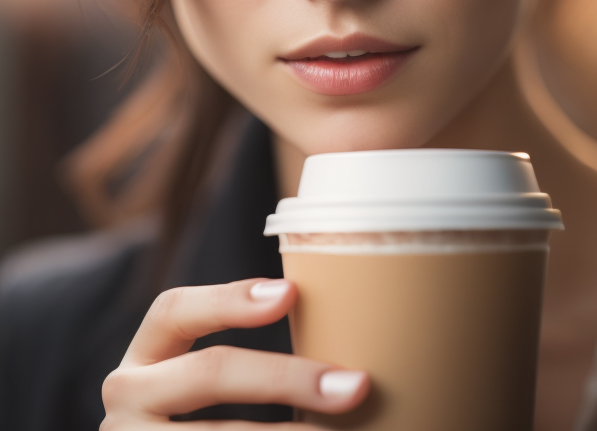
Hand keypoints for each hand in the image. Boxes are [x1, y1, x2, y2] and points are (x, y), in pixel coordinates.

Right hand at [101, 277, 369, 427]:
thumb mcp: (188, 391)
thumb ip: (237, 368)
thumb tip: (337, 360)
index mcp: (140, 364)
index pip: (173, 310)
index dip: (230, 298)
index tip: (291, 292)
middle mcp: (126, 404)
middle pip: (210, 372)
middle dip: (289, 378)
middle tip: (356, 386)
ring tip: (347, 430)